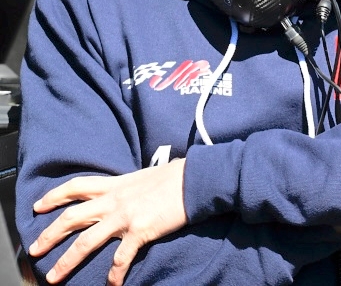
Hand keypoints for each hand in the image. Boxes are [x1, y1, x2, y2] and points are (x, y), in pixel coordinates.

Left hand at [29, 158, 186, 285]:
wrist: (195, 180)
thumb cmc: (176, 176)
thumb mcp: (144, 176)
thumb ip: (127, 186)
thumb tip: (123, 192)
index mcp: (115, 185)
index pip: (77, 187)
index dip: (55, 196)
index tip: (39, 206)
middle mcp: (114, 201)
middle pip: (72, 218)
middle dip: (49, 234)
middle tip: (34, 249)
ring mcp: (125, 217)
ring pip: (86, 242)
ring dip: (66, 261)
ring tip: (53, 276)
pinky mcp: (140, 232)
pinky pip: (120, 258)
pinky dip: (114, 274)